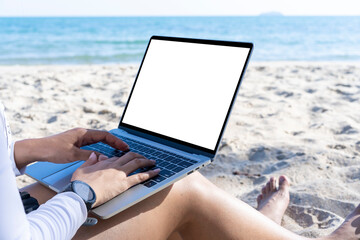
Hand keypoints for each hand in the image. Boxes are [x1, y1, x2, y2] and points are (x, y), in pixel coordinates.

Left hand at [14, 128, 128, 168]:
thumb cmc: (52, 150)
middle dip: (114, 142)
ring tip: (117, 152)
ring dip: (108, 145)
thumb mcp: (72, 154)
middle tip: (124, 149)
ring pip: (97, 141)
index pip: (104, 135)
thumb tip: (103, 158)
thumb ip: (89, 156)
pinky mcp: (75, 143)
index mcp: (83, 133)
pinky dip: (100, 148)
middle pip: (103, 136)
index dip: (115, 141)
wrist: (37, 149)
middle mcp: (82, 134)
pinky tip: (102, 154)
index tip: (124, 147)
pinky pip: (92, 144)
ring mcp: (79, 138)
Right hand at [71, 152, 159, 206]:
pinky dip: (150, 173)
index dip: (124, 158)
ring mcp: (120, 174)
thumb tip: (94, 154)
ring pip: (137, 163)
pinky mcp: (124, 184)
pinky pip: (140, 176)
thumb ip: (89, 160)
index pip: (118, 157)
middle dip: (139, 156)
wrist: (82, 193)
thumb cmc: (80, 184)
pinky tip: (156, 172)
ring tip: (153, 162)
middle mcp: (114, 165)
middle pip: (130, 156)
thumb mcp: (82, 168)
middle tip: (144, 158)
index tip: (127, 160)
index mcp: (105, 162)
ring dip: (147, 162)